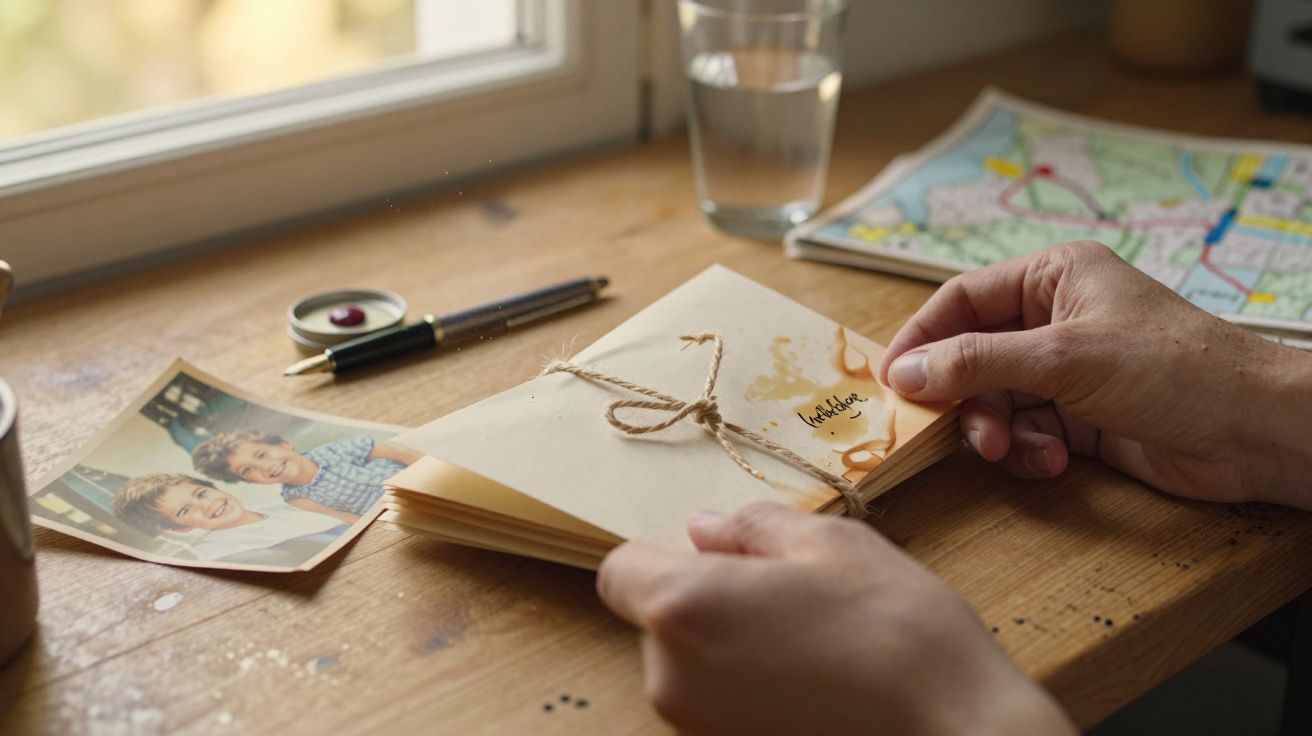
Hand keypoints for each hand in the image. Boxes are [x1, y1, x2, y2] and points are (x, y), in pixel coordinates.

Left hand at [597, 503, 1075, 735]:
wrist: (954, 729)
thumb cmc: (894, 626)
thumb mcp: (828, 543)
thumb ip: (749, 528)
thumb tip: (702, 531)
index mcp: (683, 607)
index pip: (618, 569)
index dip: (659, 552)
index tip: (715, 552)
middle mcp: (672, 676)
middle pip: (655, 618)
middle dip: (705, 596)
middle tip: (785, 590)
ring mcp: (697, 726)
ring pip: (688, 662)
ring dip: (728, 641)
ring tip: (809, 636)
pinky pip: (717, 701)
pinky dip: (747, 682)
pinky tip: (812, 674)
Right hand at [879, 241, 1311, 509]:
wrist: (1255, 432)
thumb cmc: (1171, 370)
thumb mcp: (1063, 358)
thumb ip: (976, 364)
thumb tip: (903, 373)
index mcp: (1053, 277)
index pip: (962, 300)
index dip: (922, 338)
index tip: (892, 381)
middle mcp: (1056, 319)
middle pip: (972, 356)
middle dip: (964, 397)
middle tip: (956, 431)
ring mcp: (1068, 370)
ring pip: (995, 400)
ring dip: (996, 430)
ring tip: (1013, 451)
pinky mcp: (1081, 417)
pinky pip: (1026, 431)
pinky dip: (1028, 450)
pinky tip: (1053, 460)